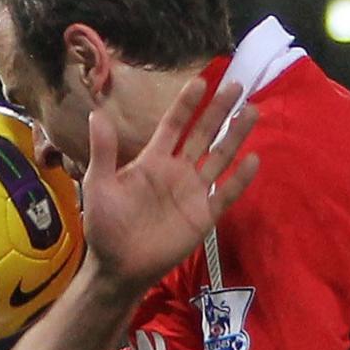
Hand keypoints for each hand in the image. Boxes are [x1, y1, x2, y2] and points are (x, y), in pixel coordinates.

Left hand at [79, 77, 258, 292]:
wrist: (118, 267)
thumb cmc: (105, 227)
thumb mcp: (98, 185)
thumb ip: (103, 151)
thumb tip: (96, 113)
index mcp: (153, 160)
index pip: (174, 125)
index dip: (187, 104)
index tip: (201, 82)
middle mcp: (177, 171)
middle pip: (203, 134)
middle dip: (219, 110)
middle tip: (236, 85)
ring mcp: (192, 193)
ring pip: (219, 157)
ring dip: (235, 135)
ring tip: (252, 110)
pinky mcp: (203, 216)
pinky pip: (225, 193)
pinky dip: (240, 179)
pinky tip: (253, 159)